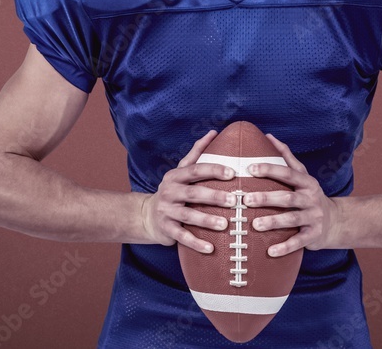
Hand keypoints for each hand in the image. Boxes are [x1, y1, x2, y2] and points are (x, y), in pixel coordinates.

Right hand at [140, 130, 236, 252]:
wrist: (147, 215)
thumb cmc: (174, 190)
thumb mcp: (181, 170)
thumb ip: (197, 152)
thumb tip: (213, 132)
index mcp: (176, 176)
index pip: (196, 170)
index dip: (214, 170)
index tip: (233, 173)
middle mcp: (170, 192)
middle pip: (194, 193)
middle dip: (214, 196)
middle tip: (234, 200)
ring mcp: (167, 211)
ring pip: (188, 216)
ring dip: (207, 220)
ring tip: (225, 224)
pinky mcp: (166, 230)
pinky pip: (182, 237)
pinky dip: (196, 243)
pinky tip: (211, 248)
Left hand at [243, 133, 341, 256]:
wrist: (336, 221)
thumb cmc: (309, 195)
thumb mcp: (302, 175)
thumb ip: (286, 157)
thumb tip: (268, 136)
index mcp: (306, 182)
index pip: (287, 173)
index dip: (270, 169)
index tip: (250, 168)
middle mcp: (311, 198)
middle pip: (288, 197)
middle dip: (267, 198)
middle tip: (246, 200)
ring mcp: (313, 217)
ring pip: (292, 219)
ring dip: (273, 222)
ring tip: (255, 225)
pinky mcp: (314, 236)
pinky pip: (299, 242)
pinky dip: (285, 247)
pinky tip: (269, 251)